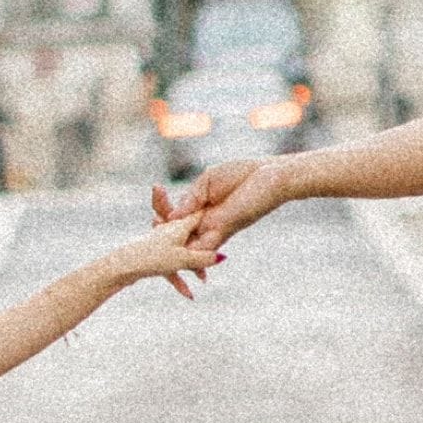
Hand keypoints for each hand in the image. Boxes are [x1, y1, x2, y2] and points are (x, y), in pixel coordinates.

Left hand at [104, 220, 220, 299]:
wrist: (121, 266)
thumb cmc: (152, 258)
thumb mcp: (183, 259)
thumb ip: (203, 259)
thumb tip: (222, 257)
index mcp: (179, 225)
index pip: (200, 216)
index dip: (213, 218)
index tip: (224, 221)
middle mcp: (171, 231)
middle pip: (193, 237)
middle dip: (204, 249)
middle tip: (218, 255)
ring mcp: (162, 243)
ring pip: (182, 254)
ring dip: (192, 267)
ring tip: (202, 279)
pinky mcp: (154, 256)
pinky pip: (171, 267)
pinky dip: (179, 279)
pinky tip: (188, 295)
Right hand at [157, 158, 291, 251]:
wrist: (270, 176)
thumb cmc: (242, 174)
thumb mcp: (207, 181)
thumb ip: (190, 197)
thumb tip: (172, 216)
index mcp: (200, 208)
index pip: (174, 214)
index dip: (162, 207)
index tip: (156, 190)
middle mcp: (205, 222)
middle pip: (176, 232)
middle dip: (160, 226)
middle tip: (152, 217)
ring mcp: (214, 229)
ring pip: (187, 244)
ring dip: (171, 241)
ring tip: (156, 230)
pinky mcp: (224, 231)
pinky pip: (203, 248)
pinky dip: (189, 249)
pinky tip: (175, 243)